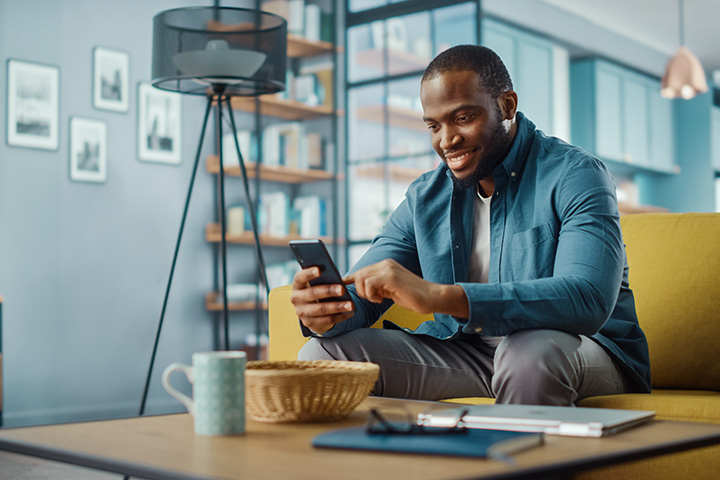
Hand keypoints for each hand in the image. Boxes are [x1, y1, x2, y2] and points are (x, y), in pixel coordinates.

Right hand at [290, 267, 354, 334]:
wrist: (311, 311)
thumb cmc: (317, 290)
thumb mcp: (316, 284)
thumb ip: (322, 279)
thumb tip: (336, 277)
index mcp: (297, 285)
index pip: (300, 277)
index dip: (309, 273)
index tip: (319, 270)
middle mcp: (296, 298)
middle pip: (313, 293)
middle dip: (328, 291)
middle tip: (342, 289)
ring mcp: (302, 312)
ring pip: (321, 309)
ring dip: (337, 306)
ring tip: (351, 304)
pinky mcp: (310, 323)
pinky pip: (327, 320)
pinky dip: (339, 316)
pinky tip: (349, 313)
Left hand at [344, 259, 463, 314]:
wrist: (431, 297)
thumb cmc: (412, 297)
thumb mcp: (389, 289)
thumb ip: (376, 286)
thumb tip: (358, 287)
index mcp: (385, 265)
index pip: (361, 271)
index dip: (350, 280)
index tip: (344, 288)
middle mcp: (386, 263)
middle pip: (359, 274)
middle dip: (360, 290)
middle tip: (374, 299)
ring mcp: (388, 268)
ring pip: (361, 278)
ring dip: (366, 293)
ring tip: (379, 299)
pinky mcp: (391, 277)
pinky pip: (369, 283)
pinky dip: (371, 294)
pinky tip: (382, 299)